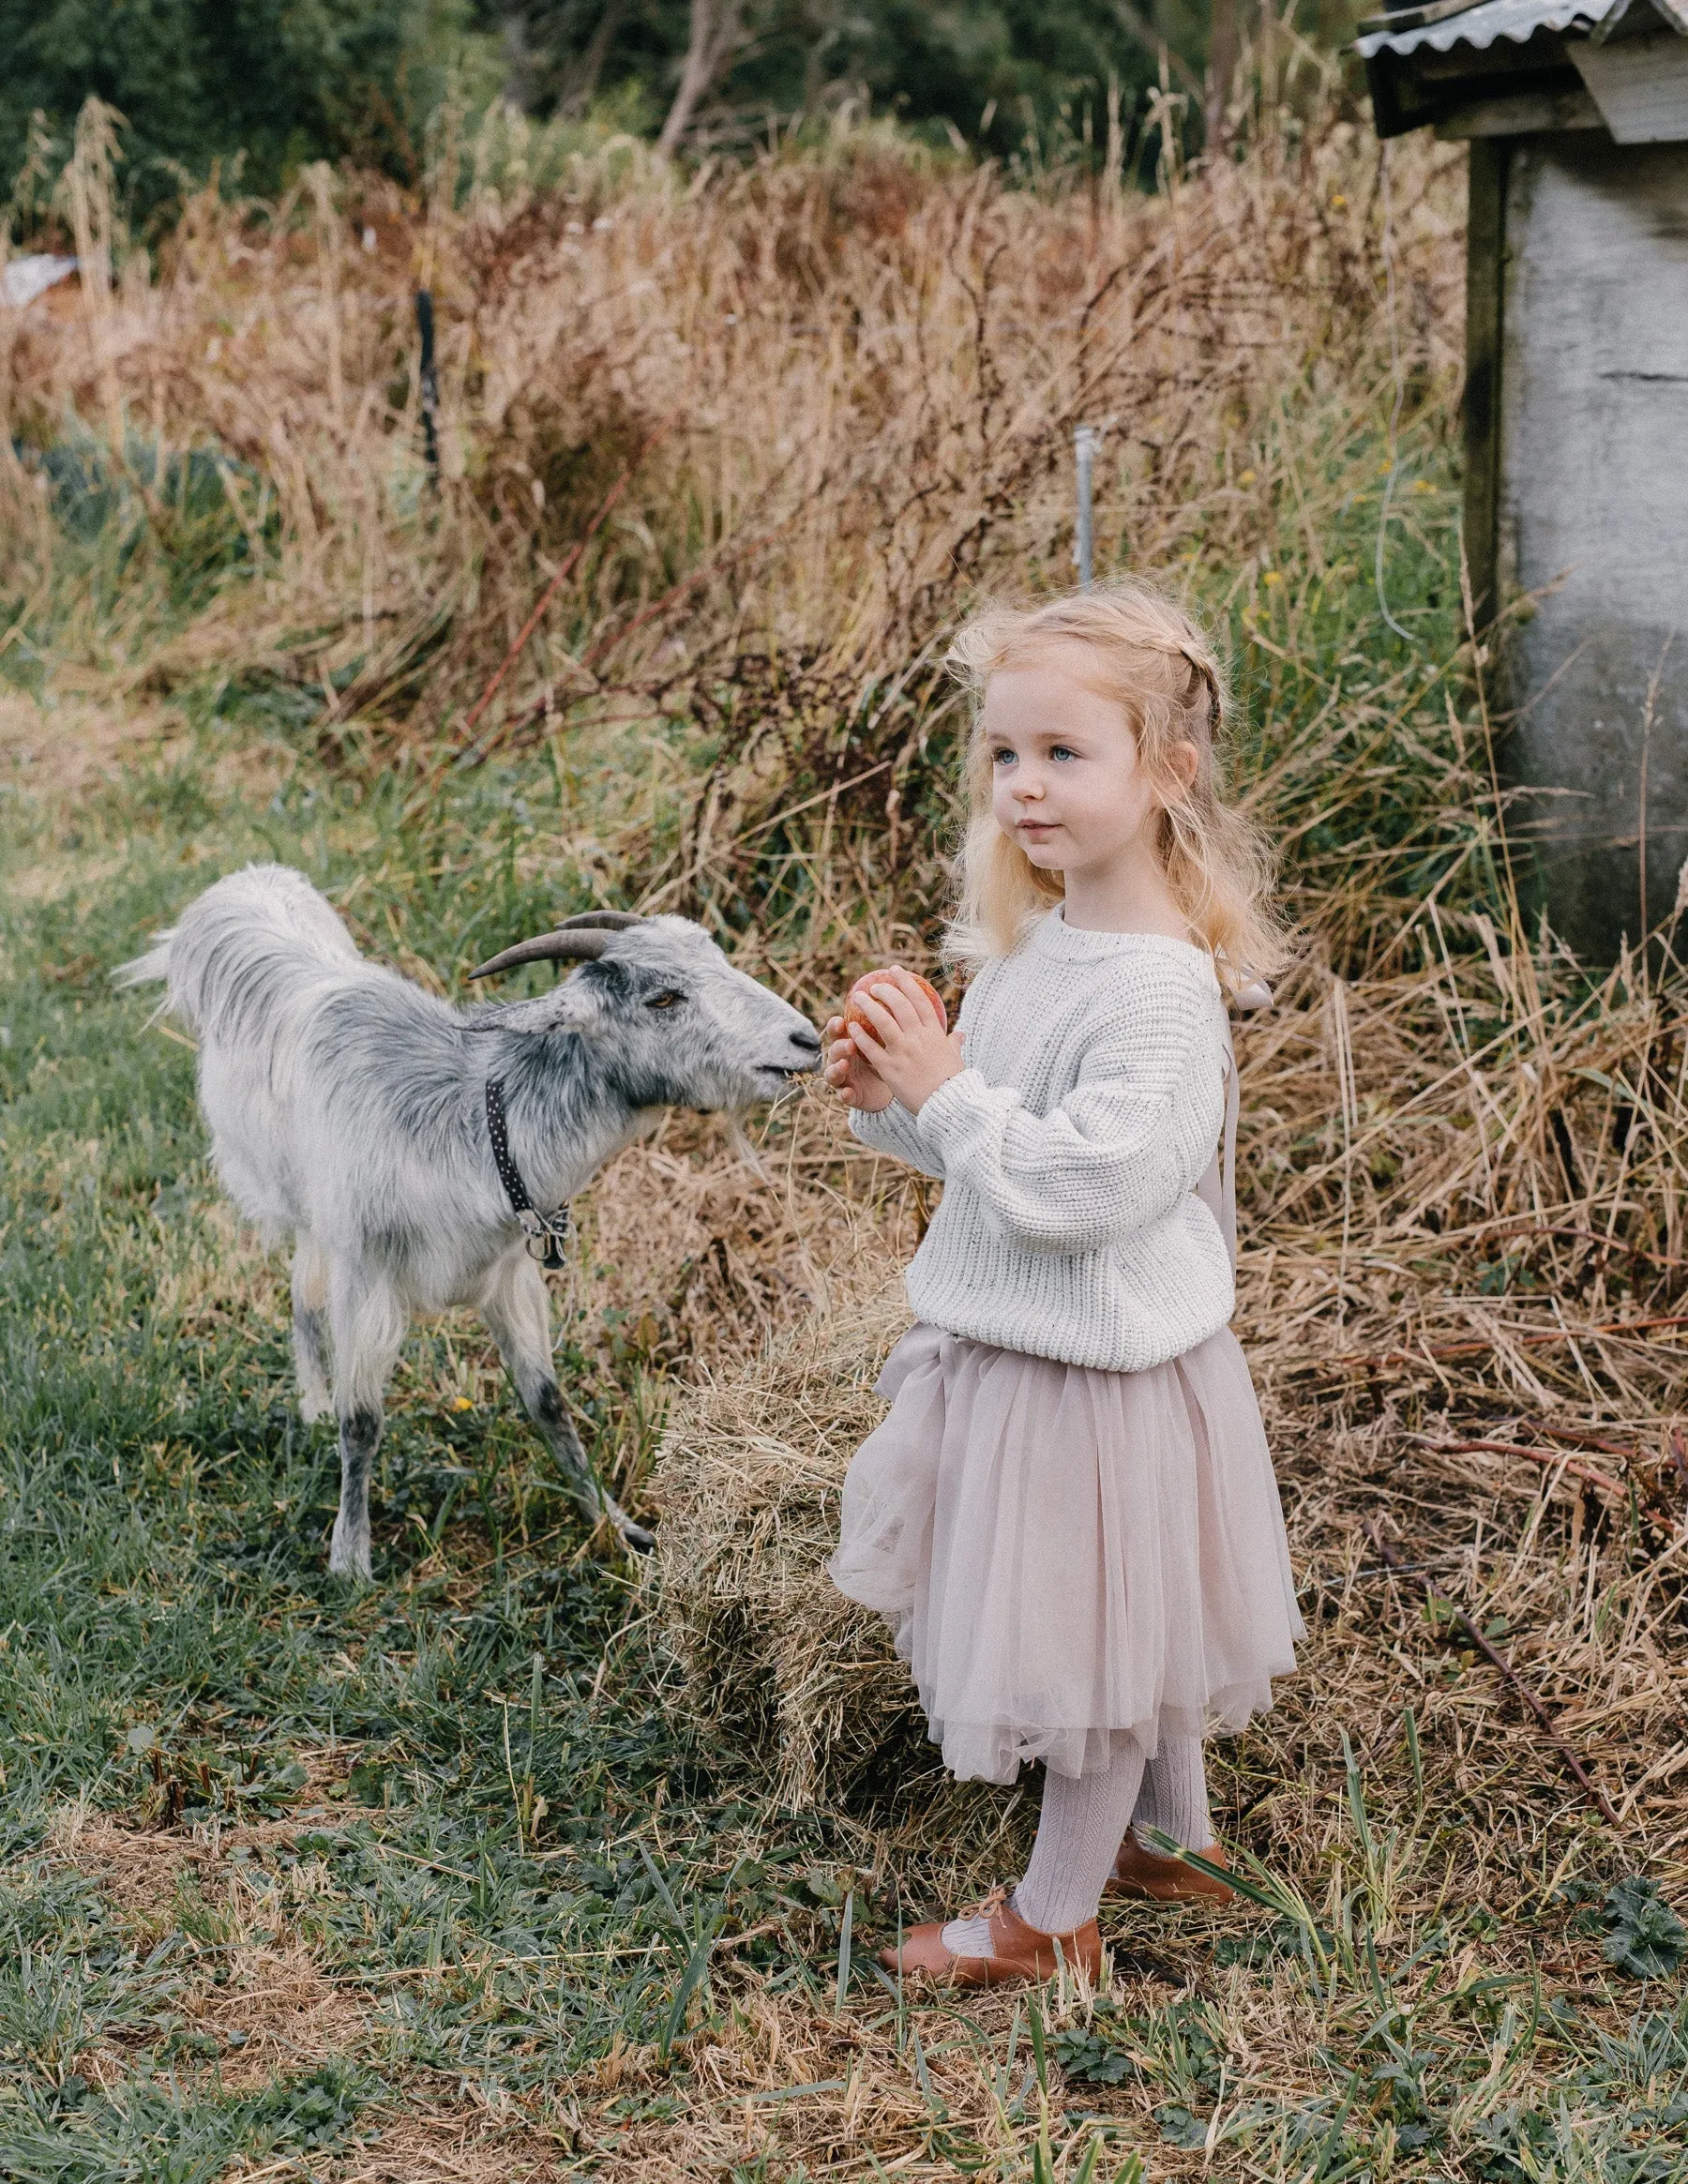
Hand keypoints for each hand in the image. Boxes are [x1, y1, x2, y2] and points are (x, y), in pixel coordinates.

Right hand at [823, 1014, 893, 1110]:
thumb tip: (900, 995)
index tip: (840, 1020)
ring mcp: (844, 1078)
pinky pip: (844, 1095)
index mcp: (850, 1042)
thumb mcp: (887, 1040)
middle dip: (839, 1046)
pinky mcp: (850, 1096)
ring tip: (844, 1066)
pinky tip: (848, 1093)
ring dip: (836, 1068)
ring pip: (832, 1072)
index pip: (838, 1031)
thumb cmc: (887, 1057)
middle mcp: (843, 1058)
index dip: (835, 1026)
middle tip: (850, 1044)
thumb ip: (886, 1022)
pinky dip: (844, 1094)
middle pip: (834, 1049)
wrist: (889, 1089)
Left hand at [841, 967, 964, 1113]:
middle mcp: (918, 1038)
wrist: (947, 1105)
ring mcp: (903, 1052)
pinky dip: (860, 1036)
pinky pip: (871, 1048)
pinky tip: (851, 1027)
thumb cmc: (954, 1083)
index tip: (896, 972)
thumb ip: (953, 1043)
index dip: (906, 983)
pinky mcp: (890, 1068)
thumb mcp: (956, 1058)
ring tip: (857, 997)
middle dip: (885, 990)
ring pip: (882, 1021)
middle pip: (899, 1005)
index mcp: (934, 1033)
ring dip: (868, 1006)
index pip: (920, 1001)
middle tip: (873, 985)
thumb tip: (960, 1034)